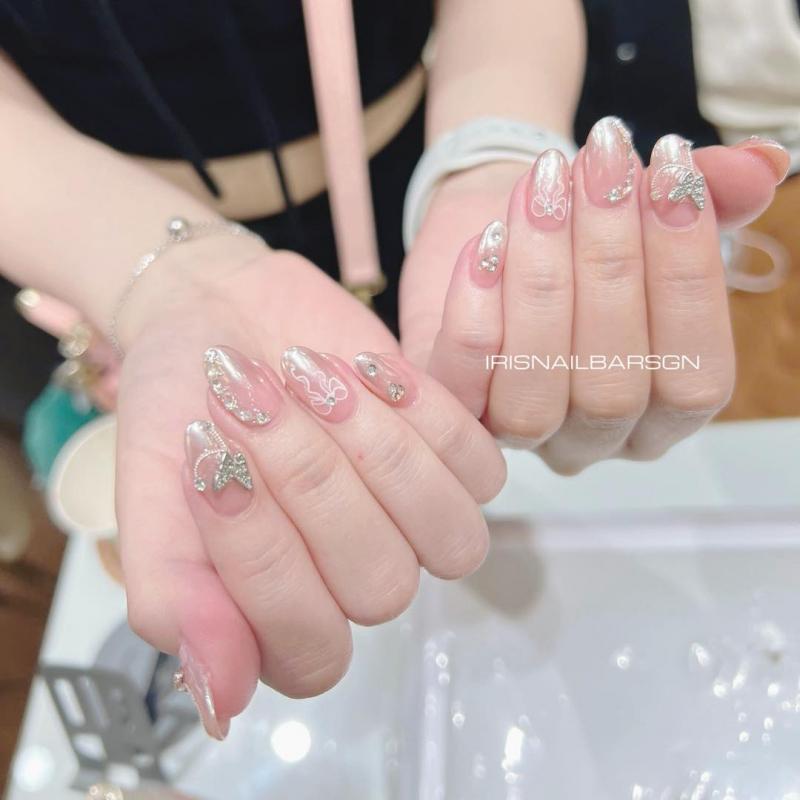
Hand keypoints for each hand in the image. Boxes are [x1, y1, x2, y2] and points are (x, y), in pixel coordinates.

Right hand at [114, 241, 504, 736]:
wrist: (217, 317)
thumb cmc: (178, 408)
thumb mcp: (149, 499)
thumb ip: (174, 599)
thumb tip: (220, 703)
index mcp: (280, 618)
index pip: (308, 647)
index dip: (263, 558)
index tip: (209, 457)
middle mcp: (357, 582)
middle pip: (382, 588)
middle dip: (314, 482)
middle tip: (255, 399)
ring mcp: (415, 524)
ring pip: (451, 537)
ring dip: (379, 450)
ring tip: (310, 374)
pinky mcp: (455, 461)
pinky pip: (482, 466)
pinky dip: (426, 410)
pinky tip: (365, 366)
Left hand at [402, 121, 788, 472]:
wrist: (495, 224)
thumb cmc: (584, 232)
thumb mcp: (650, 211)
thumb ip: (709, 197)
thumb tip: (762, 164)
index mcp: (668, 408)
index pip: (696, 375)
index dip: (687, 278)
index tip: (672, 171)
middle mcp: (600, 438)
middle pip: (612, 388)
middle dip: (609, 266)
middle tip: (601, 164)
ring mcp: (525, 436)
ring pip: (535, 394)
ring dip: (541, 282)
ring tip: (542, 187)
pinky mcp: (459, 411)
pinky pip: (464, 386)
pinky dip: (475, 313)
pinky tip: (484, 243)